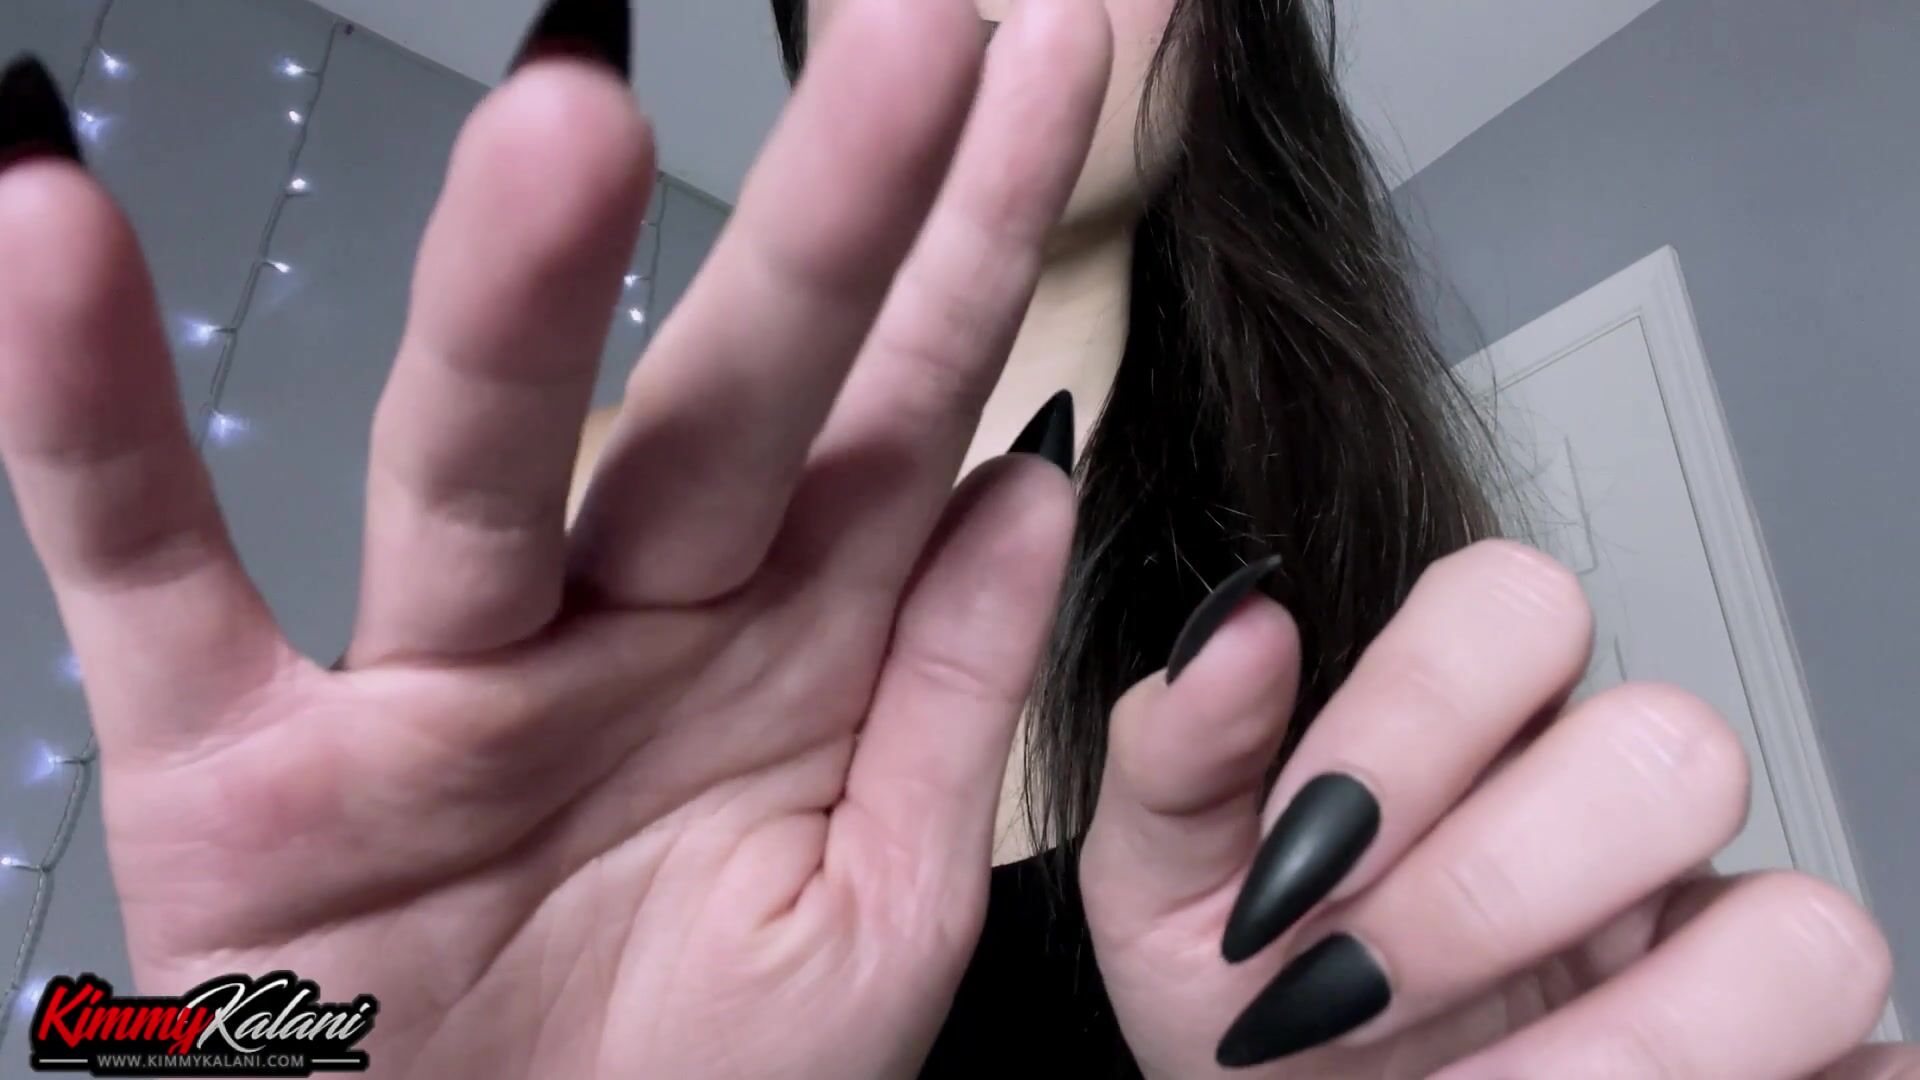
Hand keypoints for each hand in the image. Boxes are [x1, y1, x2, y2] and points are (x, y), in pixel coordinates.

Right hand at [0, 0, 1109, 1074]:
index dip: (977, 230)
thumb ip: (952, 688)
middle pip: (735, 388)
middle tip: (916, 21)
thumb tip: (1027, 472)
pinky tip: (49, 229)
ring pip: (482, 457)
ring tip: (574, 105)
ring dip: (517, 293)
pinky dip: (88, 417)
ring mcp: (431, 687)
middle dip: (830, 206)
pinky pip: (153, 573)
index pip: (901, 398)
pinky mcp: (239, 781)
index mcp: (784, 651)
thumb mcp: (883, 906)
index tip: (1052, 62)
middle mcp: (619, 627)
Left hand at [1081, 540, 1911, 1077]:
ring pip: (1804, 929)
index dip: (1414, 717)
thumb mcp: (1164, 891)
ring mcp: (1716, 941)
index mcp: (1476, 729)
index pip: (1518, 604)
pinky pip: (1878, 1071)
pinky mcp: (1795, 1065)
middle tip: (1347, 996)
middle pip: (1673, 749)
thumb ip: (1178, 759)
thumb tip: (1237, 629)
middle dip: (1488, 898)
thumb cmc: (1243, 1007)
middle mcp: (1612, 812)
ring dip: (1626, 1049)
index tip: (1298, 856)